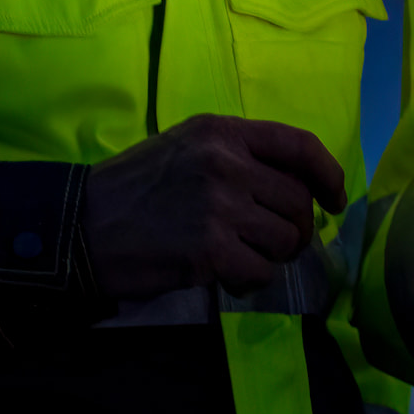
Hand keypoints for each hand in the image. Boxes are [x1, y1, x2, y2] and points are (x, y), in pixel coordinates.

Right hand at [83, 114, 347, 300]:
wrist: (81, 226)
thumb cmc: (133, 188)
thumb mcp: (185, 149)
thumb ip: (237, 158)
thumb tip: (294, 188)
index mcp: (221, 131)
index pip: (299, 146)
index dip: (327, 175)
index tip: (333, 199)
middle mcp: (226, 161)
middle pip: (297, 201)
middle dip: (295, 230)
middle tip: (273, 243)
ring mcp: (219, 205)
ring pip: (284, 239)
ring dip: (272, 257)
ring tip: (243, 258)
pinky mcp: (211, 250)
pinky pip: (260, 272)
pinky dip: (250, 281)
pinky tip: (227, 277)